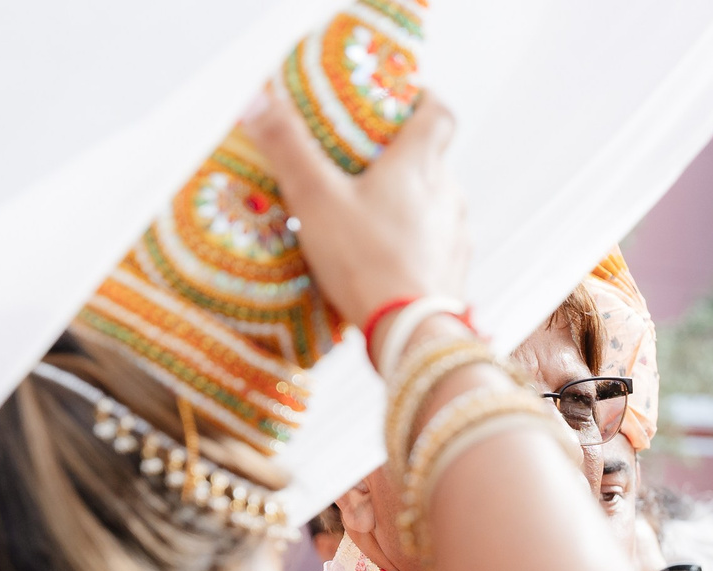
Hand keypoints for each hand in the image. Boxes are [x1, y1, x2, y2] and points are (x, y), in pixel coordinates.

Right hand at [240, 83, 469, 331]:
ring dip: (408, 200)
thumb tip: (256, 99)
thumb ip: (286, 148)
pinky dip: (415, 239)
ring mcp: (456, 235)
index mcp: (420, 166)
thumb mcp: (315, 198)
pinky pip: (436, 243)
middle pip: (433, 158)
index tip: (400, 96)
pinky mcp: (454, 272)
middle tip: (364, 158)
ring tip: (369, 210)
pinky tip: (386, 254)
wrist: (412, 333)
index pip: (439, 114)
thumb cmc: (366, 261)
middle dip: (401, 153)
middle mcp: (448, 195)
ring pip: (436, 202)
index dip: (422, 98)